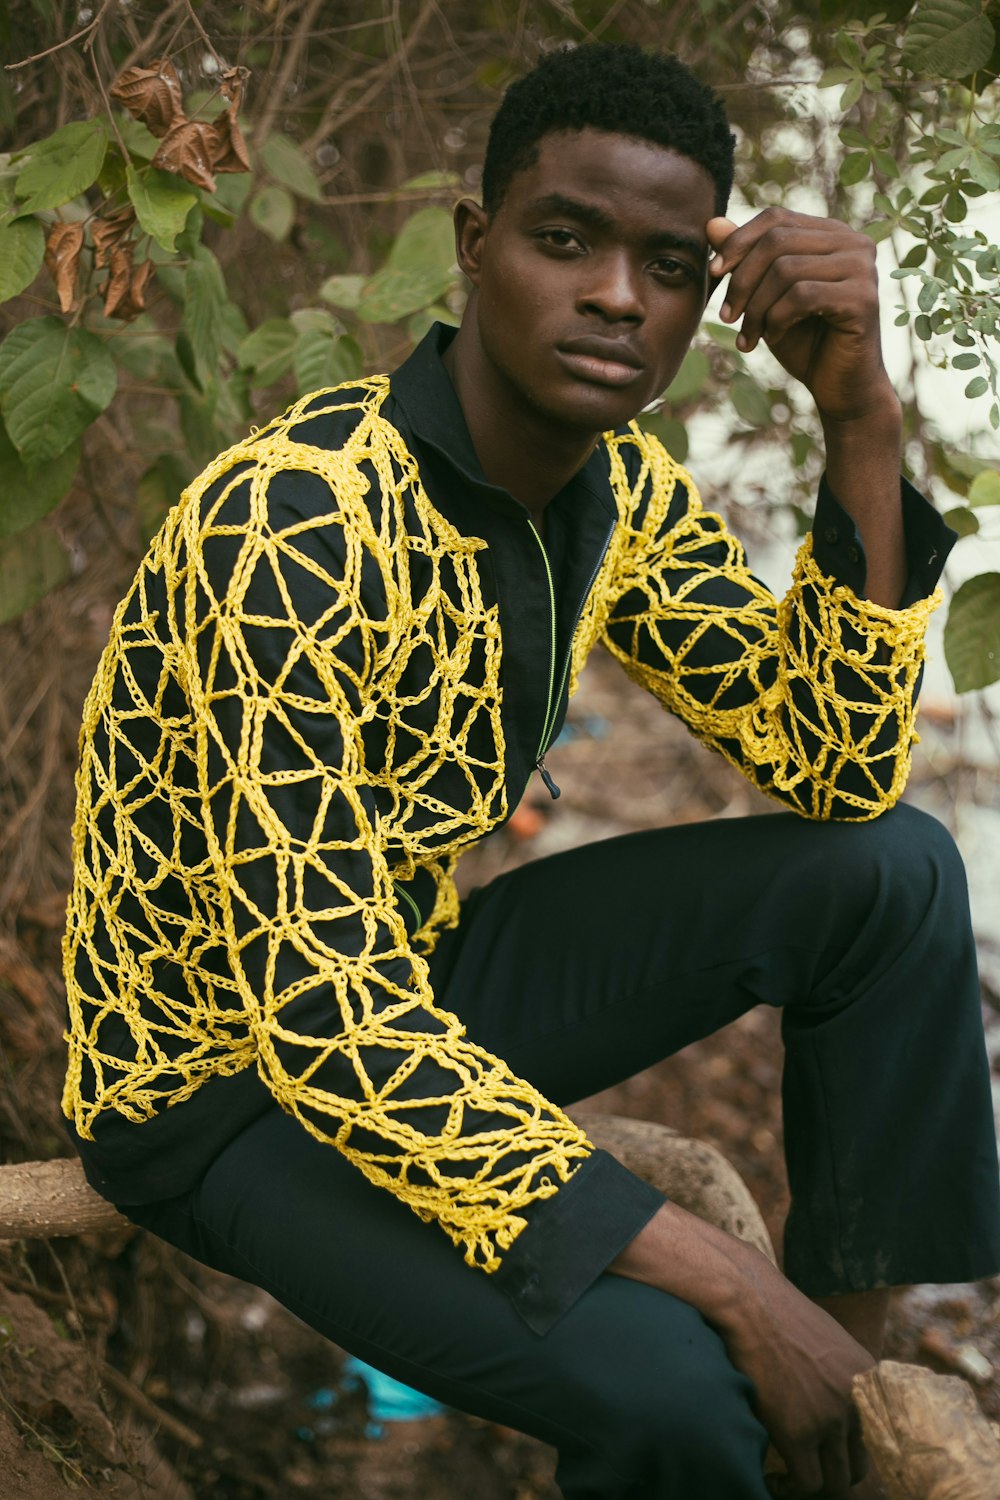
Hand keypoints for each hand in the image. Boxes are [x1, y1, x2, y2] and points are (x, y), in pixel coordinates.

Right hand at [611, 1203, 873, 1496]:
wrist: (750, 1301)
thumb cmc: (779, 1313)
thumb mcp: (831, 1342)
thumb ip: (843, 1378)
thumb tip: (836, 1407)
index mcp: (870, 1381)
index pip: (877, 1438)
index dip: (852, 1452)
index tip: (832, 1456)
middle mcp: (857, 1403)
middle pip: (858, 1466)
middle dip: (835, 1471)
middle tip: (810, 1468)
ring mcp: (829, 1419)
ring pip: (835, 1480)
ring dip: (814, 1482)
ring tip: (792, 1477)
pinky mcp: (798, 1433)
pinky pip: (806, 1482)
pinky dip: (792, 1486)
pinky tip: (777, 1478)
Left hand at [706, 207, 895, 425]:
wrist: (839, 387)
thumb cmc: (803, 341)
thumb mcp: (765, 297)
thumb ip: (745, 259)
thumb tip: (712, 224)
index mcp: (832, 234)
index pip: (776, 218)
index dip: (738, 241)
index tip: (713, 273)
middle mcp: (853, 242)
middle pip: (777, 241)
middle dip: (742, 280)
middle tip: (726, 317)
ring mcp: (862, 268)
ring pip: (786, 269)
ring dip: (756, 308)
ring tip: (748, 337)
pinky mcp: (863, 298)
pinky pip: (802, 296)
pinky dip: (777, 320)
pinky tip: (773, 338)